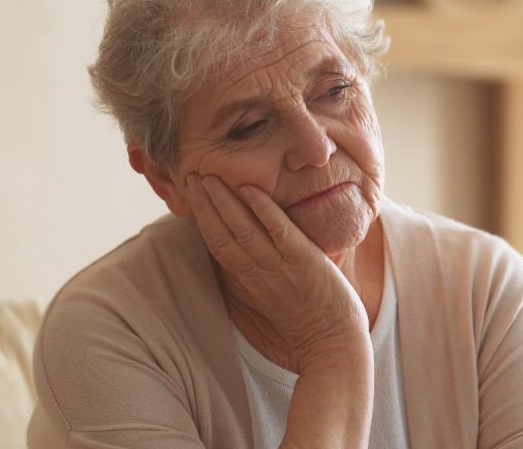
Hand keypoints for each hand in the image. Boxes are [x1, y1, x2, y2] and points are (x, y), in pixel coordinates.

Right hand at [185, 173, 369, 368]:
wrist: (332, 345)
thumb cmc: (309, 321)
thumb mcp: (274, 297)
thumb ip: (260, 274)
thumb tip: (251, 252)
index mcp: (249, 281)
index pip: (217, 245)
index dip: (202, 219)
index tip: (192, 195)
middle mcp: (258, 273)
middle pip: (222, 234)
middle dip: (205, 204)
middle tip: (190, 176)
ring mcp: (279, 266)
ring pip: (244, 229)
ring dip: (224, 202)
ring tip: (209, 177)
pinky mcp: (303, 260)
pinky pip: (279, 230)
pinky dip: (263, 209)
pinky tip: (250, 189)